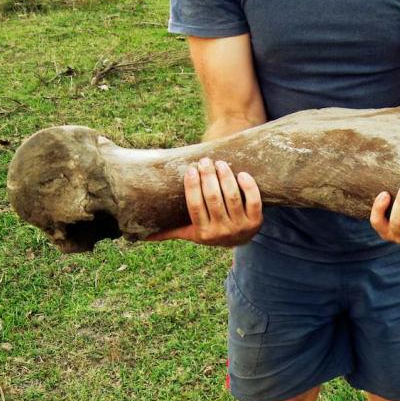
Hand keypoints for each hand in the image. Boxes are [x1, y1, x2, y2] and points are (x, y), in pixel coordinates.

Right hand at [146, 158, 262, 246]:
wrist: (240, 239)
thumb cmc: (211, 230)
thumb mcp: (191, 233)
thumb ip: (170, 232)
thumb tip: (142, 235)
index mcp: (203, 232)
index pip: (195, 206)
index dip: (193, 187)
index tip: (191, 169)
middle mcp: (222, 232)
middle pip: (213, 199)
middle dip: (208, 177)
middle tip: (205, 161)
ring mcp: (240, 227)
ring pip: (233, 198)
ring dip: (226, 177)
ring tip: (220, 163)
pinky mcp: (257, 222)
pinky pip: (254, 202)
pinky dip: (249, 187)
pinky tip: (242, 173)